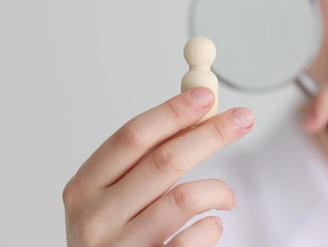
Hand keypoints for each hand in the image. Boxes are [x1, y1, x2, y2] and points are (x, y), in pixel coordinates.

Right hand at [63, 88, 254, 246]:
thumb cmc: (113, 239)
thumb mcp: (113, 197)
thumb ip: (145, 161)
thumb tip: (195, 113)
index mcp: (85, 188)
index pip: (132, 137)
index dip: (172, 112)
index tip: (205, 95)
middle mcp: (96, 217)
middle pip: (163, 161)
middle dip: (210, 134)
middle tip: (242, 118)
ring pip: (184, 199)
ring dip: (218, 190)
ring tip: (227, 196)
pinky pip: (195, 238)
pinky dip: (212, 226)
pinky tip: (210, 225)